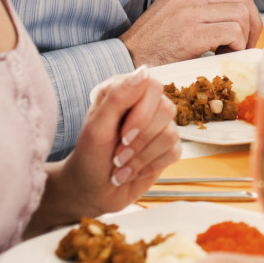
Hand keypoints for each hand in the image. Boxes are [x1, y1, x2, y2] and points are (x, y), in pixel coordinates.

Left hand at [37, 67, 181, 229]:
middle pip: (167, 109)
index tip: (123, 135)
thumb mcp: (96, 128)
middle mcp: (145, 105)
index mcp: (125, 92)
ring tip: (121, 166)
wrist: (91, 191)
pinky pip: (175, 151)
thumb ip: (117, 98)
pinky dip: (151, 166)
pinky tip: (133, 171)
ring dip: (142, 157)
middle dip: (142, 139)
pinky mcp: (168, 148)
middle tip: (118, 155)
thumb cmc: (88, 157)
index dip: (142, 112)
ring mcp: (158, 126)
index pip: (151, 86)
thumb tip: (143, 71)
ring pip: (171, 133)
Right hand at [121, 0, 261, 66]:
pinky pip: (232, 32)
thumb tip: (237, 23)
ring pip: (241, 15)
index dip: (247, 16)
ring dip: (243, 39)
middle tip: (246, 46)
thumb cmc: (150, 48)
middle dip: (253, 25)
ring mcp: (187, 12)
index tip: (244, 37)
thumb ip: (201, 13)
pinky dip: (236, 47)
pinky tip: (221, 56)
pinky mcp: (189, 33)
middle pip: (243, 0)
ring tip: (227, 53)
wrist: (122, 61)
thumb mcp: (174, 18)